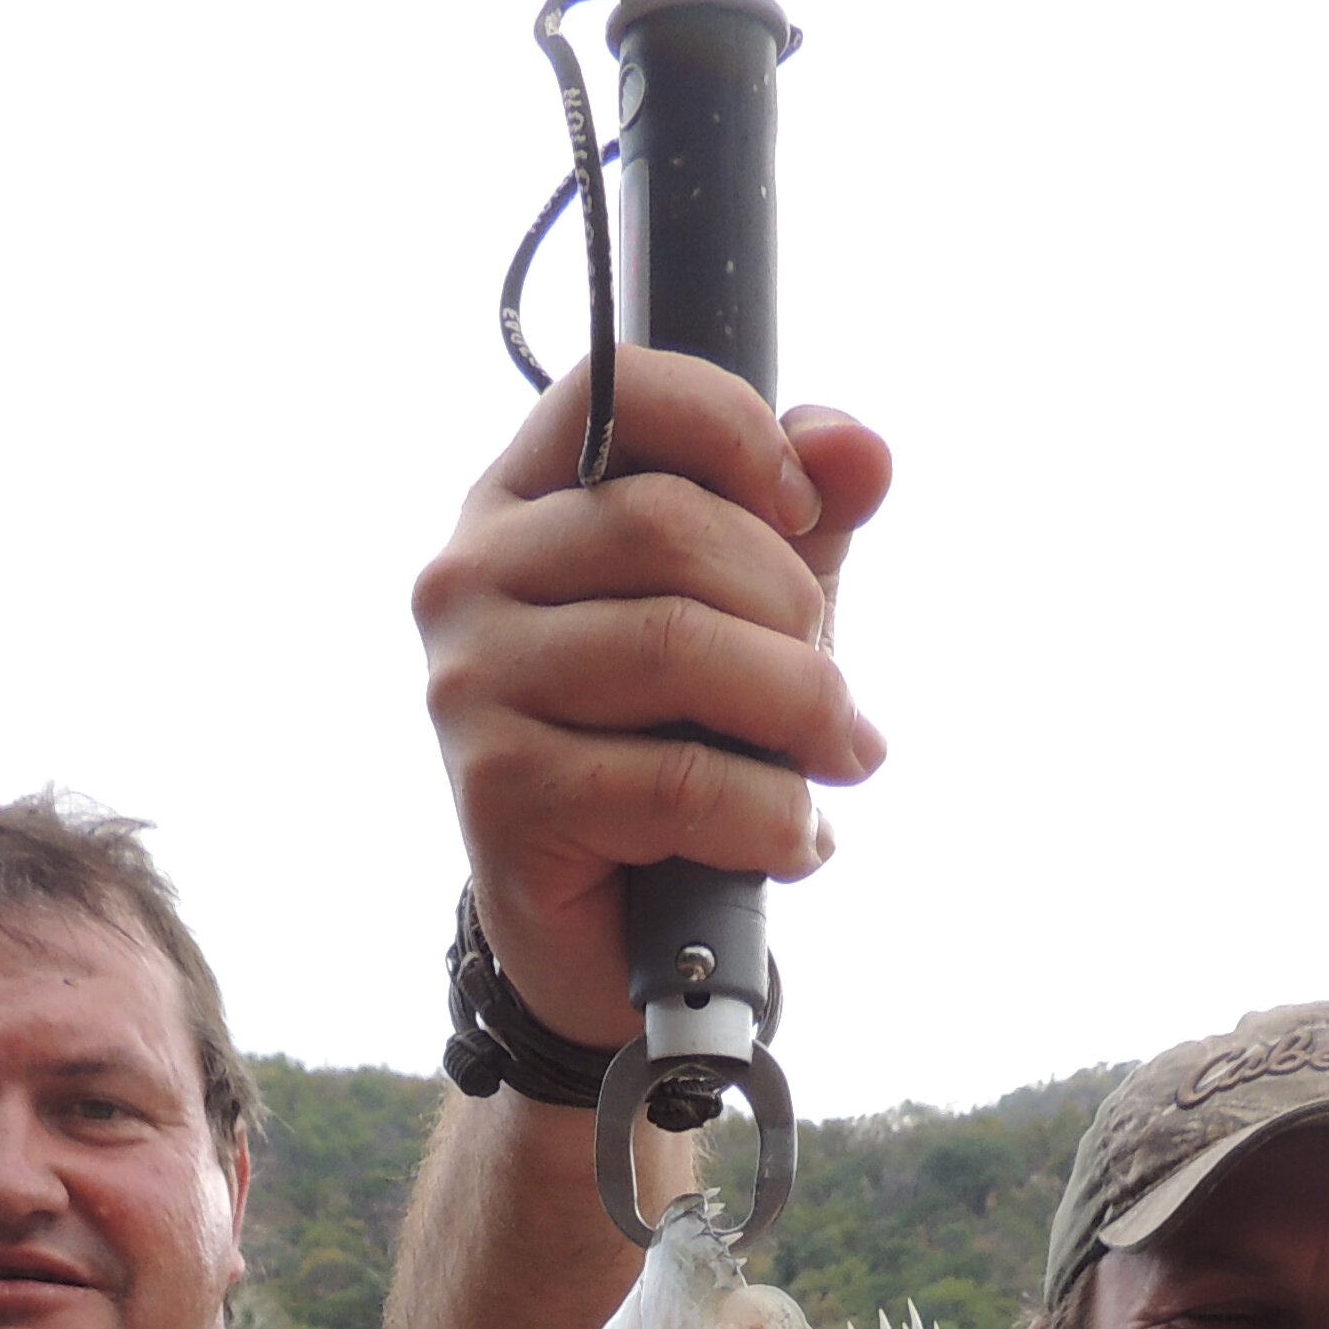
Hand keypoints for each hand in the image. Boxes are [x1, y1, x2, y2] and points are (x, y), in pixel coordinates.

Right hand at [414, 348, 894, 1049]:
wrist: (609, 936)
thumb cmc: (671, 747)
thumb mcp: (749, 616)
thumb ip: (804, 523)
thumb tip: (859, 448)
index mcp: (519, 502)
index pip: (616, 391)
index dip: (734, 430)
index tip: (804, 513)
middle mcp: (469, 578)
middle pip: (663, 525)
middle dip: (789, 606)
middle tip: (835, 691)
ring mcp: (470, 686)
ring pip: (677, 648)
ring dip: (799, 714)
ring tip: (837, 761)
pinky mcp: (500, 796)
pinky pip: (676, 780)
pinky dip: (771, 816)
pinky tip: (797, 840)